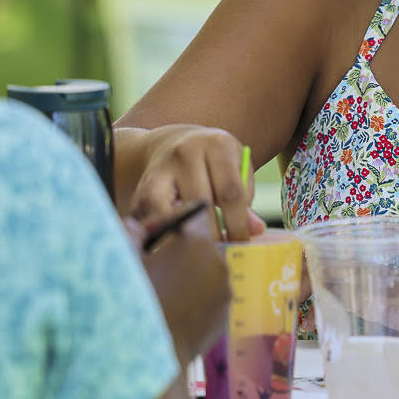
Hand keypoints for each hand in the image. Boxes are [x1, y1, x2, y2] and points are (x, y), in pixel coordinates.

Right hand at [127, 208, 231, 362]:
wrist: (141, 361)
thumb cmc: (128, 305)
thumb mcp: (122, 262)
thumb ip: (131, 234)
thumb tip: (136, 225)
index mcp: (197, 243)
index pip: (195, 213)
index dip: (173, 218)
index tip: (154, 232)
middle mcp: (220, 264)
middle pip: (201, 244)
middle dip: (180, 249)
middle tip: (153, 262)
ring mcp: (225, 293)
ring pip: (206, 272)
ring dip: (188, 274)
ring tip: (161, 290)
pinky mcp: (223, 318)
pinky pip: (209, 299)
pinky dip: (194, 299)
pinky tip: (170, 311)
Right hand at [129, 124, 263, 241]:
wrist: (173, 143)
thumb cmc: (213, 163)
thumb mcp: (235, 169)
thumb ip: (245, 198)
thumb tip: (256, 230)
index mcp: (219, 145)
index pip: (231, 191)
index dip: (237, 223)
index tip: (242, 243)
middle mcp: (187, 152)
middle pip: (200, 202)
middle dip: (213, 234)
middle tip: (221, 254)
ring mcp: (161, 168)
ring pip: (171, 211)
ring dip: (185, 237)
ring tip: (198, 254)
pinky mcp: (142, 186)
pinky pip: (151, 217)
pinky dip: (163, 234)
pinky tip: (174, 247)